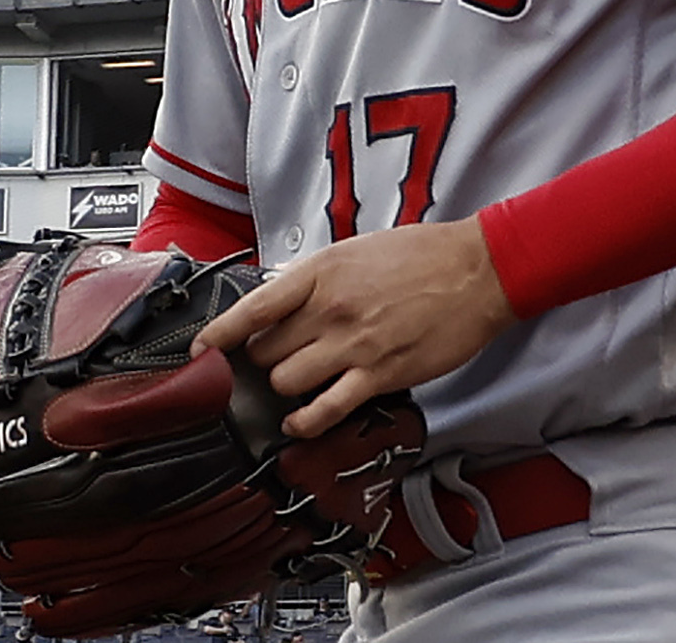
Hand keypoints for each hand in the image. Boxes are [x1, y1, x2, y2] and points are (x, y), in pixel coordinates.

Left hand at [192, 216, 519, 436]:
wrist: (476, 271)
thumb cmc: (421, 256)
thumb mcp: (356, 252)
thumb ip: (317, 280)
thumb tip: (284, 300)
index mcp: (320, 274)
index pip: (253, 308)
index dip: (218, 334)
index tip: (199, 350)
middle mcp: (330, 310)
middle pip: (265, 351)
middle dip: (260, 359)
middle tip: (269, 360)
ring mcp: (353, 346)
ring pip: (286, 381)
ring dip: (284, 386)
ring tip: (293, 383)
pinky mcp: (380, 375)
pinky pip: (326, 409)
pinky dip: (305, 421)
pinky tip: (298, 423)